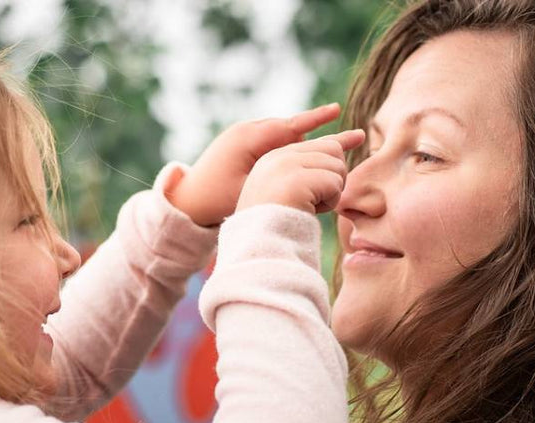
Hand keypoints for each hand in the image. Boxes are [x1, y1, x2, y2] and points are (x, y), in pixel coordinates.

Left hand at [167, 103, 344, 226]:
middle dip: (317, 131)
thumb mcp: (248, 189)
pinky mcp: (240, 147)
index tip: (338, 110)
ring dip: (303, 141)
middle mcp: (246, 131)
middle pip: (290, 129)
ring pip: (281, 136)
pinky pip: (271, 142)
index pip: (290, 125)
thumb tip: (306, 168)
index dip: (316, 118)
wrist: (185, 199)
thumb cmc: (215, 199)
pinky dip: (288, 147)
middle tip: (348, 135)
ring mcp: (242, 137)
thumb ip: (276, 176)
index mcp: (249, 137)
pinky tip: (302, 156)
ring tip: (330, 146)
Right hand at [235, 129, 365, 215]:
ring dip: (332, 192)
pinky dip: (329, 202)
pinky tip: (310, 211)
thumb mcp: (289, 192)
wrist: (258, 245)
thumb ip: (308, 172)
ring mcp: (286, 166)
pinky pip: (334, 184)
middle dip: (334, 177)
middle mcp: (279, 156)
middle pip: (333, 150)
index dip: (341, 141)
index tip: (360, 136)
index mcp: (274, 159)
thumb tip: (339, 153)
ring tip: (309, 207)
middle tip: (317, 200)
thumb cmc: (277, 226)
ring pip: (337, 166)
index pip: (318, 143)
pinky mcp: (297, 179)